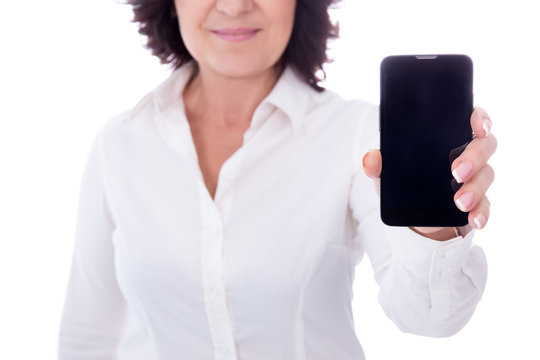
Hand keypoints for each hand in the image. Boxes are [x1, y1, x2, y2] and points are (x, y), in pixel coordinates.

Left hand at [363, 107, 496, 240]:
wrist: (413, 215)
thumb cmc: (404, 181)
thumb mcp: (387, 173)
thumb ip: (378, 164)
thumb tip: (369, 158)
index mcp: (448, 135)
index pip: (472, 117)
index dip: (480, 118)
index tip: (478, 126)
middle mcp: (467, 152)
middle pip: (484, 145)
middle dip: (473, 157)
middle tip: (456, 172)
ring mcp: (475, 177)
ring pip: (486, 175)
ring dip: (475, 188)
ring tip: (459, 202)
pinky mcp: (477, 201)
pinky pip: (485, 204)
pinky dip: (482, 212)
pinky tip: (475, 219)